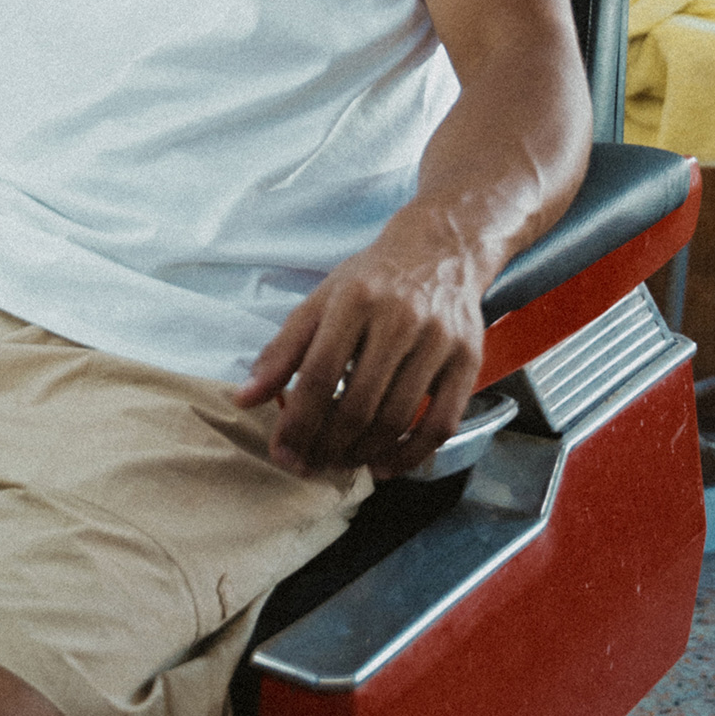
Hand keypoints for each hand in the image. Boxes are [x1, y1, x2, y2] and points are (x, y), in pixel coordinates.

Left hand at [233, 223, 487, 480]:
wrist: (441, 250)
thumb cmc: (372, 280)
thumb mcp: (322, 300)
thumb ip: (283, 350)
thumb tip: (245, 399)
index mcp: (356, 300)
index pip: (321, 373)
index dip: (298, 421)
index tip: (282, 451)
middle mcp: (401, 318)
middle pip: (360, 402)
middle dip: (328, 445)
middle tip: (310, 465)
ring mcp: (439, 340)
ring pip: (398, 418)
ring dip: (363, 453)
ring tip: (340, 463)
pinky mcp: (469, 360)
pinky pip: (441, 423)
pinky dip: (410, 455)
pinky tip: (383, 464)